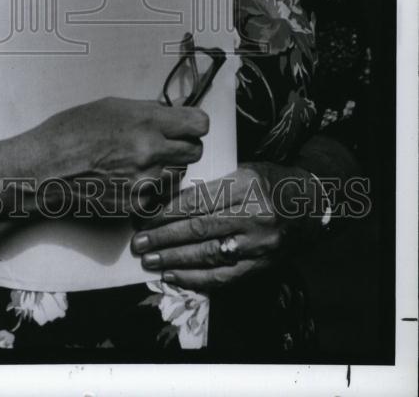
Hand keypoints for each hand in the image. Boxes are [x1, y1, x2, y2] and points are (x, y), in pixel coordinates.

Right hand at [32, 97, 209, 212]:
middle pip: (195, 151)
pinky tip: (128, 179)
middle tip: (164, 143)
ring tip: (138, 162)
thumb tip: (169, 114)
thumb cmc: (68, 134)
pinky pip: (161, 195)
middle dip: (183, 145)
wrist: (43, 170)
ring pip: (178, 173)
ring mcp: (146, 181)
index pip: (199, 124)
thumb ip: (145, 111)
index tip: (186, 125)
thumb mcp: (109, 107)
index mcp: (146, 121)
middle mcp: (151, 151)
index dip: (193, 124)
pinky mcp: (137, 205)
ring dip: (167, 167)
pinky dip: (151, 188)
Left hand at [130, 162, 318, 289]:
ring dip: (174, 260)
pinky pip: (224, 277)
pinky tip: (174, 277)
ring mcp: (259, 244)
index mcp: (246, 185)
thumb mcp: (244, 171)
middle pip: (199, 229)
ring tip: (150, 261)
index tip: (144, 217)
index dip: (167, 211)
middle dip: (164, 237)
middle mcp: (253, 216)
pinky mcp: (262, 265)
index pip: (198, 201)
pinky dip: (196, 279)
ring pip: (209, 255)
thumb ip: (213, 185)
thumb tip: (169, 200)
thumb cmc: (271, 182)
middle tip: (139, 243)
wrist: (311, 205)